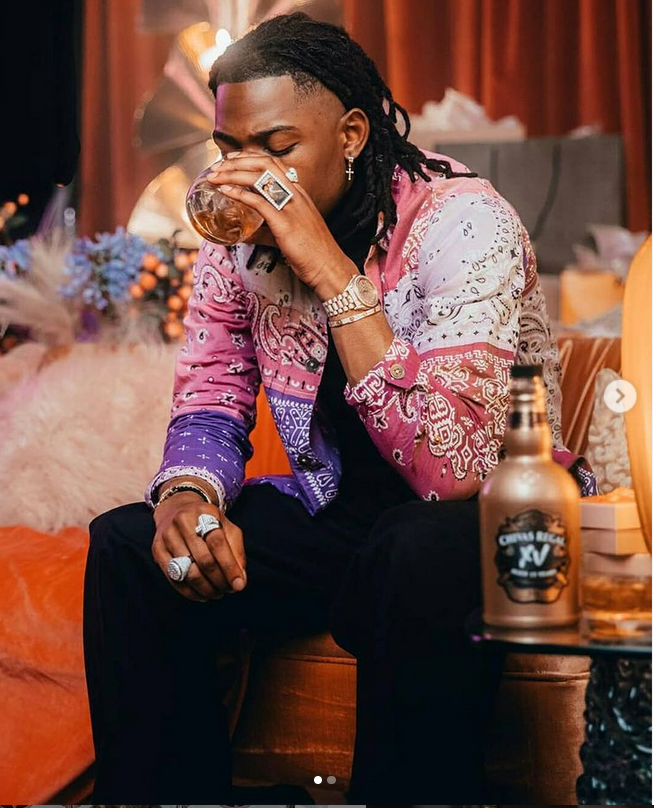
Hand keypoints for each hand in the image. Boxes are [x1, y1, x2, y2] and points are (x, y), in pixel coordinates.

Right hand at [152, 493, 245, 601]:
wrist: (177, 509)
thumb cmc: (207, 522)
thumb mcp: (226, 527)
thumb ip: (236, 551)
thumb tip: (239, 580)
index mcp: (205, 513)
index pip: (218, 543)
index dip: (229, 566)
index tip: (238, 585)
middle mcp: (183, 522)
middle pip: (203, 559)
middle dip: (218, 580)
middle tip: (227, 590)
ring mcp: (168, 535)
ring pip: (188, 572)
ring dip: (205, 589)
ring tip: (217, 593)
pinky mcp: (157, 549)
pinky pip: (174, 578)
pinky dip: (190, 592)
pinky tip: (201, 595)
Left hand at [208, 153, 356, 297]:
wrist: (328, 266)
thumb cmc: (311, 252)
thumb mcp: (287, 234)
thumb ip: (265, 230)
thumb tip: (242, 235)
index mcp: (298, 193)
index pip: (273, 164)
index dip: (250, 157)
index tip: (232, 158)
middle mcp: (295, 194)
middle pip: (264, 163)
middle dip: (238, 160)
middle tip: (218, 164)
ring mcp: (291, 206)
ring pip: (259, 178)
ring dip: (233, 174)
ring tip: (216, 176)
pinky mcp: (285, 222)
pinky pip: (258, 201)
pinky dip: (239, 193)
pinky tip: (226, 191)